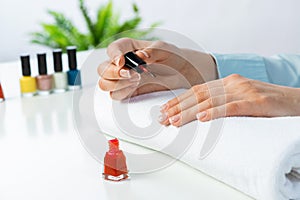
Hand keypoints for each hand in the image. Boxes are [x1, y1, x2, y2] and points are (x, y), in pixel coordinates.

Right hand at [98, 38, 216, 99]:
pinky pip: (115, 95)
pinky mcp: (127, 91)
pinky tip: (135, 88)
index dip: (113, 55)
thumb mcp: (165, 49)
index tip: (122, 61)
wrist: (181, 73)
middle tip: (132, 75)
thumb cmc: (173, 57)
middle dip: (113, 73)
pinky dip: (122, 93)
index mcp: (128, 48)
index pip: (113, 49)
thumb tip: (141, 55)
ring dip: (117, 84)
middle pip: (102, 69)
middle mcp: (122, 63)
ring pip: (105, 83)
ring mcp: (123, 78)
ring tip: (136, 80)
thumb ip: (153, 51)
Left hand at [159, 74, 299, 126]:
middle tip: (162, 118)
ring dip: (190, 111)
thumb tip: (199, 114)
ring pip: (211, 100)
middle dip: (178, 107)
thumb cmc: (267, 103)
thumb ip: (222, 102)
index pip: (197, 91)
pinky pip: (233, 106)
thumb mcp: (240, 99)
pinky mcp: (258, 101)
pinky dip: (217, 111)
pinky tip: (203, 118)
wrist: (297, 101)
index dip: (178, 101)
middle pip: (199, 95)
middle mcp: (233, 83)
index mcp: (227, 82)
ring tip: (175, 121)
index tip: (164, 110)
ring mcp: (245, 91)